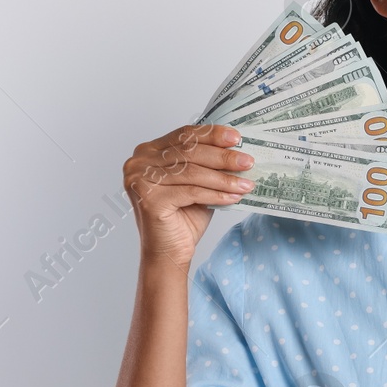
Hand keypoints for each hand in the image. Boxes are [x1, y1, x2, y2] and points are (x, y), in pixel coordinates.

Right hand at [123, 123, 254, 270]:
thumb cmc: (183, 216)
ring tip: (246, 183)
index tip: (237, 138)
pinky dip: (216, 195)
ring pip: (192, 173)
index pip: (184, 135)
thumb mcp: (198, 182)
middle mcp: (138, 162)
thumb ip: (208, 163)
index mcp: (148, 151)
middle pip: (189, 152)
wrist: (170, 251)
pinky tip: (234, 197)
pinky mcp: (148, 199)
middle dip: (223, 157)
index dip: (212, 135)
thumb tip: (237, 148)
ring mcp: (139, 179)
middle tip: (248, 161)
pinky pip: (191, 192)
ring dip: (224, 178)